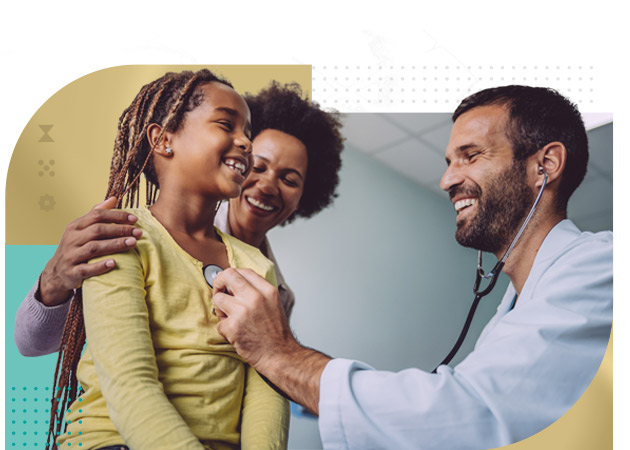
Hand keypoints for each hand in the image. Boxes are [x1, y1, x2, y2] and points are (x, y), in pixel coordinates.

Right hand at [39, 197, 141, 305]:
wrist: (57, 272)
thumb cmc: (75, 247)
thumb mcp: (81, 229)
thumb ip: (96, 214)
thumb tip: (114, 199)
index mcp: (75, 226)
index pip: (97, 215)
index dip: (116, 216)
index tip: (134, 219)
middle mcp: (71, 239)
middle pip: (97, 231)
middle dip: (120, 230)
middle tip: (138, 232)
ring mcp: (71, 256)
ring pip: (94, 248)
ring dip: (115, 245)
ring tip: (133, 243)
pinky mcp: (72, 272)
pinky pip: (87, 269)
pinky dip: (100, 266)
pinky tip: (114, 263)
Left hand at [213, 268, 330, 413]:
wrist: (280, 355)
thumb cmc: (276, 333)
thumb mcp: (273, 304)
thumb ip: (257, 291)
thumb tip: (234, 285)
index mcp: (267, 290)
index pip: (243, 271)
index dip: (232, 276)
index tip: (228, 284)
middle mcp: (255, 297)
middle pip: (228, 275)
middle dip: (219, 283)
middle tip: (219, 293)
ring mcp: (243, 311)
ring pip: (218, 299)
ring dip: (220, 310)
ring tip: (230, 319)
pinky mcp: (233, 327)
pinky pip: (219, 322)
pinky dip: (224, 329)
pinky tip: (236, 334)